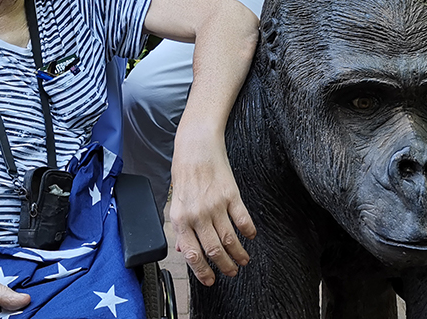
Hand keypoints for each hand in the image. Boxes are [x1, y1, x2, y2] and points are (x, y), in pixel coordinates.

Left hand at [168, 138, 255, 286]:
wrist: (196, 145)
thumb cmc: (184, 171)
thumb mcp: (175, 200)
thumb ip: (181, 227)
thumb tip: (185, 250)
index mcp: (180, 218)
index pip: (192, 254)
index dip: (202, 271)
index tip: (210, 281)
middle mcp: (197, 214)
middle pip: (213, 250)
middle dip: (224, 266)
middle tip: (231, 273)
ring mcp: (215, 205)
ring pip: (229, 239)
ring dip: (238, 254)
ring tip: (243, 261)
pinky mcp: (231, 194)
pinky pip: (243, 219)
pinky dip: (249, 231)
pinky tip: (251, 237)